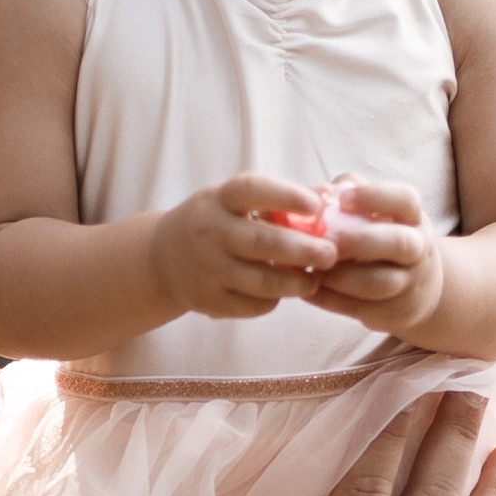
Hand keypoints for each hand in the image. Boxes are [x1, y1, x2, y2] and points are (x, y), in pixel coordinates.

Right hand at [147, 174, 341, 324]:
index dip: (286, 196)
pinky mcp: (208, 300)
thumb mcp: (234, 201)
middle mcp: (209, 232)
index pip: (252, 190)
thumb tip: (332, 195)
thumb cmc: (216, 221)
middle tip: (331, 254)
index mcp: (219, 199)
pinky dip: (273, 301)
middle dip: (302, 249)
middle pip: (262, 242)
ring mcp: (207, 268)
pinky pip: (251, 305)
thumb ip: (281, 198)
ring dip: (294, 283)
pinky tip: (283, 293)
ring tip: (315, 280)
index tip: (316, 206)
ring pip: (260, 281)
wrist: (162, 258)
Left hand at [306, 177, 447, 338]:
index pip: (404, 199)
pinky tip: (308, 288)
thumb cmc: (383, 237)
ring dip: (340, 276)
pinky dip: (329, 299)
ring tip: (313, 268)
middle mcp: (418, 249)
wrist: (418, 289)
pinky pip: (359, 308)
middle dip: (359, 241)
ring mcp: (409, 284)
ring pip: (378, 283)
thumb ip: (349, 193)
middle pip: (399, 243)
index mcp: (412, 217)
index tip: (342, 200)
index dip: (374, 197)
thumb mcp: (377, 212)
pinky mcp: (393, 313)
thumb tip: (321, 192)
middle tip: (326, 240)